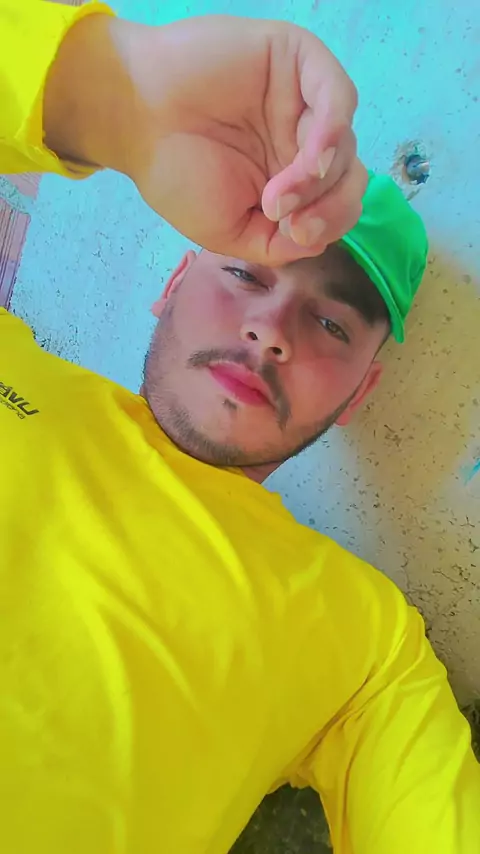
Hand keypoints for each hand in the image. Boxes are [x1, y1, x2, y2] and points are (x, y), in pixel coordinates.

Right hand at [45, 13, 366, 265]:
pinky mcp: (297, 61)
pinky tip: (307, 162)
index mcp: (289, 177)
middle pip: (349, 176)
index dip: (329, 224)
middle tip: (284, 218)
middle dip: (328, 208)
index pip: (337, 203)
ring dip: (318, 180)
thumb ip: (279, 246)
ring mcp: (301, 100)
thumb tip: (319, 238)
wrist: (134, 117)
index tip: (292, 235)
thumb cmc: (176, 173)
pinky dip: (331, 135)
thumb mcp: (230, 233)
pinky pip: (338, 96)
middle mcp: (300, 139)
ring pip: (345, 144)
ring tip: (276, 197)